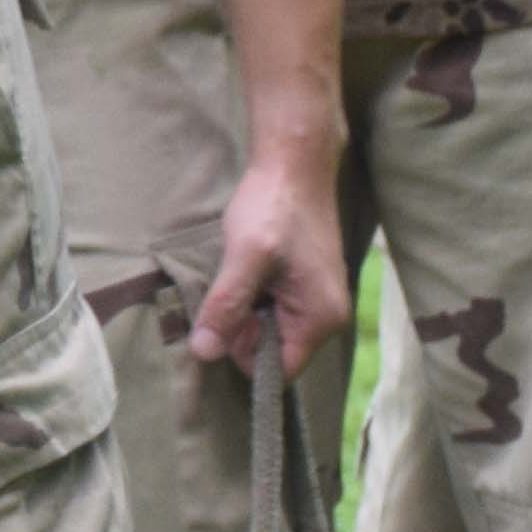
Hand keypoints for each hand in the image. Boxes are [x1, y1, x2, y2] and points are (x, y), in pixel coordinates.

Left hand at [191, 133, 356, 372]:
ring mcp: (316, 299)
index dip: (243, 352)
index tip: (225, 317)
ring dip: (245, 308)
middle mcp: (327, 316)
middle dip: (242, 327)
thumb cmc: (274, 207)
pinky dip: (253, 293)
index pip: (277, 369)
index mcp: (321, 319)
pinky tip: (248, 266)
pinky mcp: (304, 284)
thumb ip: (227, 306)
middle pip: (272, 349)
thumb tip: (205, 353)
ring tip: (240, 271)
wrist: (295, 162)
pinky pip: (272, 306)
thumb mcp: (245, 257)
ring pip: (268, 327)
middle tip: (231, 284)